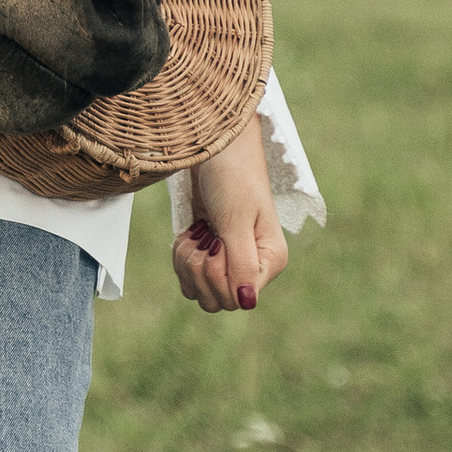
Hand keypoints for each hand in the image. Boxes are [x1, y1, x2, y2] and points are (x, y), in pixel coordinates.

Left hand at [172, 119, 288, 315]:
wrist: (215, 149)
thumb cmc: (232, 177)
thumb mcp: (236, 220)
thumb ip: (242, 263)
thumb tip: (248, 302)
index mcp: (270, 260)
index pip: (238, 298)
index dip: (219, 276)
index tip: (216, 243)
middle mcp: (252, 267)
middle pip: (218, 300)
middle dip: (200, 269)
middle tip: (204, 235)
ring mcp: (229, 262)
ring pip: (200, 292)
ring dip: (188, 262)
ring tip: (197, 232)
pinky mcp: (208, 255)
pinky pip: (188, 278)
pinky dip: (181, 258)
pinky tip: (189, 233)